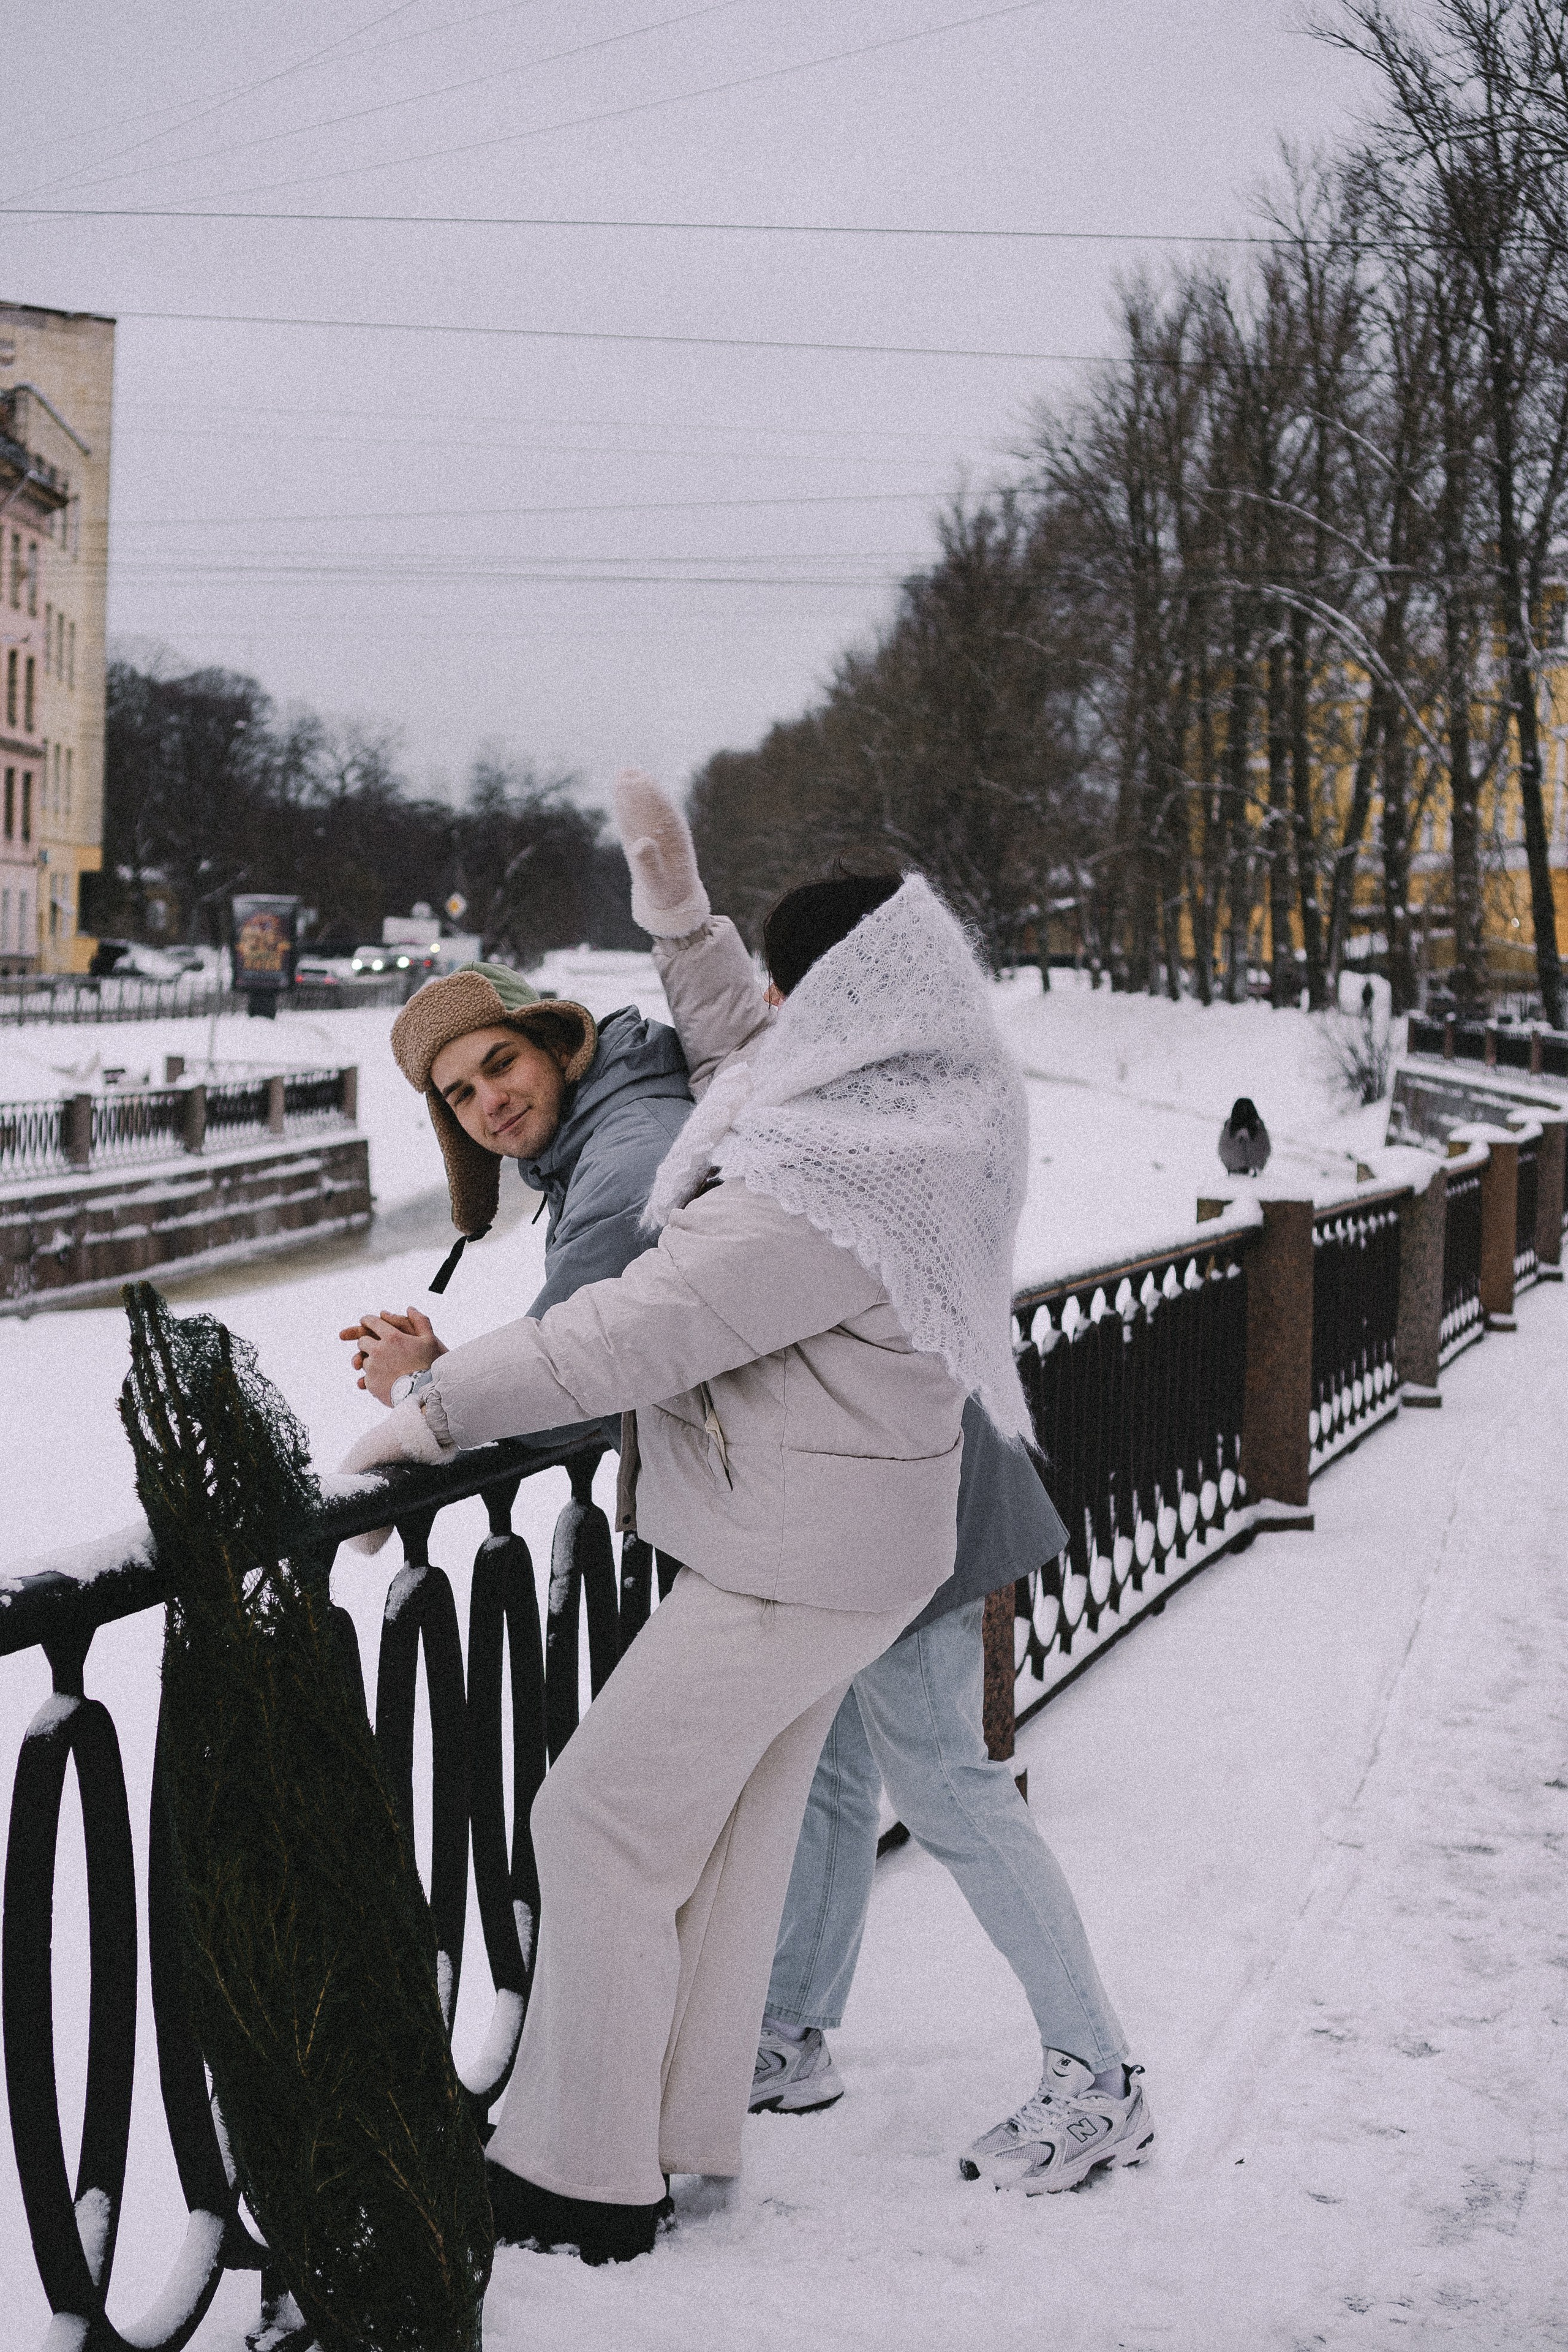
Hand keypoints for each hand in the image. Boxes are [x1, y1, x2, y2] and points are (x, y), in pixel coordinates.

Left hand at [339, 1306, 446, 1403]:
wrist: (425, 1394)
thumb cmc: (430, 1366)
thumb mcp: (430, 1340)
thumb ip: (420, 1321)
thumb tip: (410, 1308)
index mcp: (391, 1337)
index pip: (372, 1322)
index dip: (367, 1320)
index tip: (365, 1321)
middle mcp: (378, 1350)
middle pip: (362, 1341)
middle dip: (367, 1342)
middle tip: (375, 1346)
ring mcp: (372, 1368)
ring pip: (363, 1361)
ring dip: (371, 1362)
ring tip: (385, 1368)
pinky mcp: (370, 1383)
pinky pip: (366, 1378)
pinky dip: (373, 1378)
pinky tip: (385, 1381)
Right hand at [613, 768, 710, 936]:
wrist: (669, 901)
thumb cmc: (666, 894)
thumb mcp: (657, 882)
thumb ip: (650, 864)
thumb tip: (640, 843)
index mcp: (676, 842)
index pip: (664, 815)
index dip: (654, 798)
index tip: (643, 782)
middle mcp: (665, 835)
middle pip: (653, 808)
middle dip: (641, 790)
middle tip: (628, 771)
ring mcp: (652, 835)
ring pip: (642, 811)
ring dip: (634, 793)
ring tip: (622, 773)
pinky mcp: (640, 840)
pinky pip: (632, 821)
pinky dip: (626, 807)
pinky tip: (619, 791)